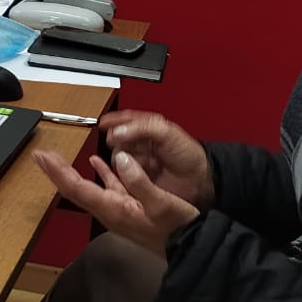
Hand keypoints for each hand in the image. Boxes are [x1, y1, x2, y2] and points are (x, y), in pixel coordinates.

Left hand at [34, 149, 199, 255]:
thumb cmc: (179, 229)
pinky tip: (96, 162)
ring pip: (88, 189)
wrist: (193, 250)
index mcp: (114, 209)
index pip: (77, 189)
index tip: (43, 156)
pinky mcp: (130, 209)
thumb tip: (118, 157)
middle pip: (75, 190)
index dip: (58, 172)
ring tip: (57, 158)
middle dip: (56, 172)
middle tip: (40, 155)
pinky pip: (109, 188)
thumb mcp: (162, 204)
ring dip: (71, 173)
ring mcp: (119, 211)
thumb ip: (139, 181)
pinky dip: (101, 173)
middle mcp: (111, 212)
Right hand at [99, 111, 214, 210]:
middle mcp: (141, 143)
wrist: (198, 181)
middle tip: (115, 143)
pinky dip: (118, 171)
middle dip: (115, 140)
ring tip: (125, 159)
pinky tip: (120, 171)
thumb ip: (143, 128)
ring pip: (117, 155)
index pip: (126, 119)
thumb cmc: (189, 155)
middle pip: (117, 137)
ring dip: (119, 156)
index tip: (102, 123)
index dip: (113, 120)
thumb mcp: (168, 133)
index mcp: (148, 128)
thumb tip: (119, 131)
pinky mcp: (136, 177)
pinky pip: (121, 172)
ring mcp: (138, 160)